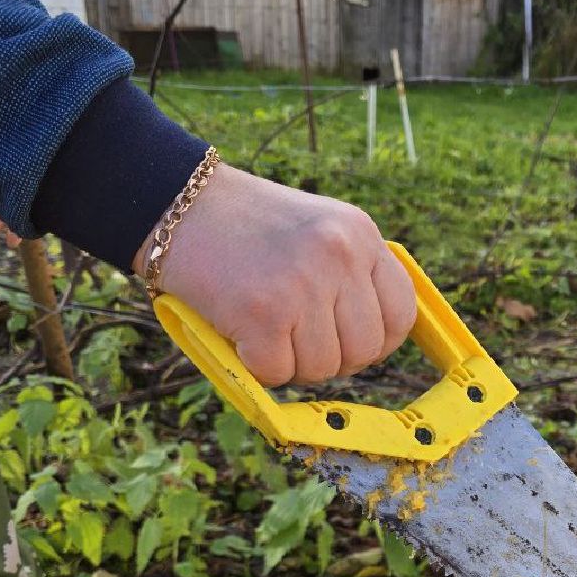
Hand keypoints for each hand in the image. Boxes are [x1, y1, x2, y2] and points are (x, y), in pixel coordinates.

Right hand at [135, 165, 416, 385]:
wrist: (175, 202)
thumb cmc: (245, 227)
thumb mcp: (318, 230)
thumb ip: (352, 275)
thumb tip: (374, 345)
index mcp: (360, 235)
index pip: (400, 316)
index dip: (376, 342)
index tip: (347, 341)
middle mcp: (340, 255)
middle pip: (365, 351)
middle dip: (332, 357)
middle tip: (295, 337)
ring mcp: (304, 284)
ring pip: (323, 369)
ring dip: (292, 363)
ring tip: (264, 327)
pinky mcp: (264, 313)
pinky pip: (279, 374)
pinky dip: (256, 366)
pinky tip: (241, 332)